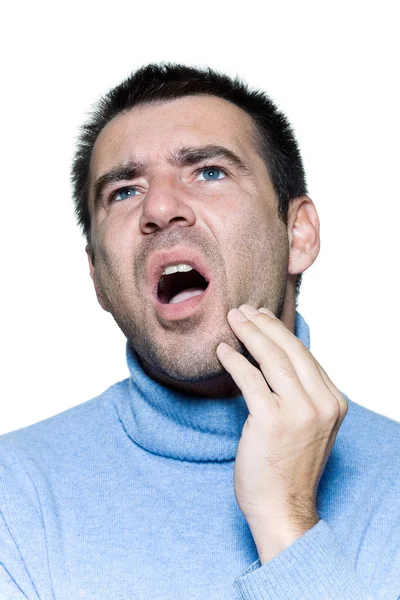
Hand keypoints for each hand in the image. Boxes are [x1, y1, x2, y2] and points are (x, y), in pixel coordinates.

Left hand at [216, 304, 347, 562]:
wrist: (283, 508)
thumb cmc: (289, 467)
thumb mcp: (308, 426)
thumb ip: (301, 395)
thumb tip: (275, 360)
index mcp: (333, 402)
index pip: (305, 356)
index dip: (281, 332)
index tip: (263, 318)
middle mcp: (322, 403)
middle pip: (291, 351)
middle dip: (265, 325)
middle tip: (244, 309)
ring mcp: (299, 412)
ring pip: (272, 359)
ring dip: (250, 334)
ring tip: (233, 319)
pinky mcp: (272, 420)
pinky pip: (250, 379)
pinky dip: (235, 361)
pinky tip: (223, 351)